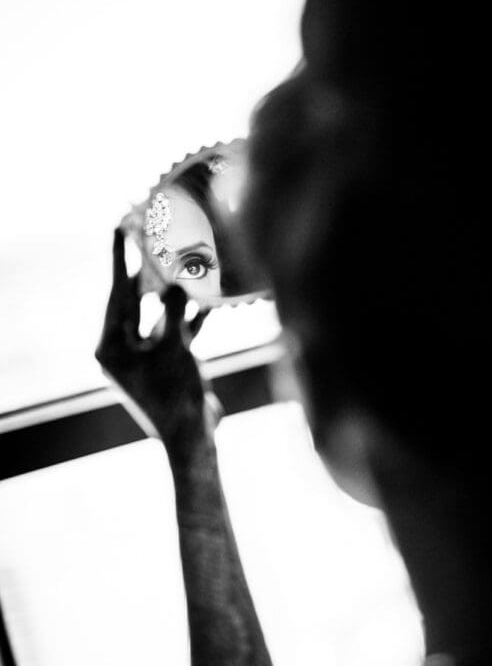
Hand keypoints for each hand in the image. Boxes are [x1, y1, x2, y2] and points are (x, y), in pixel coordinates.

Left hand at [96, 229, 207, 448]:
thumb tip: (174, 282)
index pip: (116, 294)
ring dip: (174, 296)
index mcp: (110, 347)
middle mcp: (122, 351)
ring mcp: (144, 358)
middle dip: (149, 274)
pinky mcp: (165, 364)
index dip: (119, 259)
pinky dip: (187, 319)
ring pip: (157, 316)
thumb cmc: (176, 396)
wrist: (194, 437)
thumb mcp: (174, 348)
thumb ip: (172, 311)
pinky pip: (174, 333)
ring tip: (185, 265)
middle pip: (134, 301)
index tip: (120, 228)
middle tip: (155, 241)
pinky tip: (207, 299)